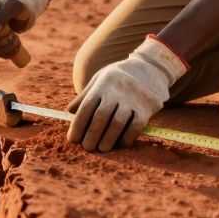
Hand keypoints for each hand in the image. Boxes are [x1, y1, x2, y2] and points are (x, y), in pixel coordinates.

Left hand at [66, 36, 187, 151]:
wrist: (148, 69)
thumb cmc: (118, 77)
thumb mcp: (100, 78)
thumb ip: (86, 94)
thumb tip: (70, 111)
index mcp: (102, 84)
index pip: (86, 107)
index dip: (78, 125)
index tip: (73, 140)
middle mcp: (116, 91)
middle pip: (101, 116)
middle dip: (92, 134)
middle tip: (86, 147)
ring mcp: (132, 99)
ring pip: (117, 123)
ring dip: (108, 139)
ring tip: (101, 149)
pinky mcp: (146, 108)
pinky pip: (136, 126)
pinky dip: (127, 137)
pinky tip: (120, 144)